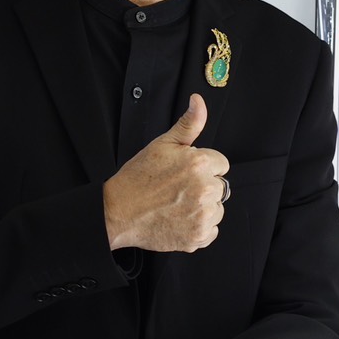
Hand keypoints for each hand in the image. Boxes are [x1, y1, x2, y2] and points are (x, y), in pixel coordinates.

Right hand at [103, 94, 228, 252]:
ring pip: (217, 209)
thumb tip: (199, 102)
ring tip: (177, 204)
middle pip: (220, 187)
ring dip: (202, 208)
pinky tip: (179, 219)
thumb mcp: (162, 144)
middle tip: (178, 189)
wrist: (117, 211)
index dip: (203, 167)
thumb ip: (188, 124)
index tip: (185, 173)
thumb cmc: (138, 178)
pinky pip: (211, 230)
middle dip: (203, 186)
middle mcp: (205, 189)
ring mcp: (202, 215)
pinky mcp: (198, 236)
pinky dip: (198, 227)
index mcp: (199, 163)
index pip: (221, 164)